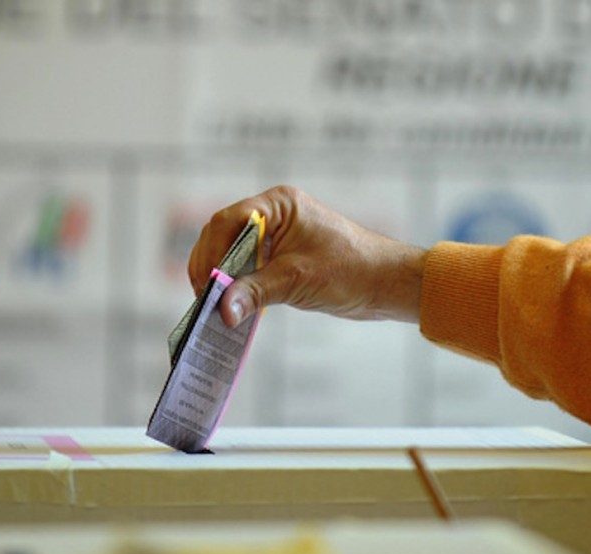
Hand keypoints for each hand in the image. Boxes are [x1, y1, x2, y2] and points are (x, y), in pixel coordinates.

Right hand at [188, 186, 427, 327]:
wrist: (386, 284)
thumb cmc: (351, 270)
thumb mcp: (297, 281)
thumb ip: (255, 292)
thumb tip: (221, 310)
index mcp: (279, 204)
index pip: (229, 221)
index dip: (212, 253)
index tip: (207, 284)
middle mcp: (274, 215)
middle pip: (223, 235)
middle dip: (211, 266)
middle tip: (204, 299)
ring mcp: (276, 236)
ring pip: (231, 252)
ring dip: (221, 278)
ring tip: (213, 306)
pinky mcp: (281, 257)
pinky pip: (247, 267)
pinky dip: (236, 285)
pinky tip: (231, 305)